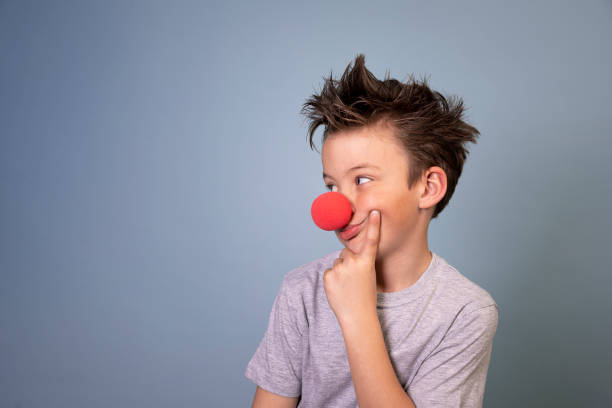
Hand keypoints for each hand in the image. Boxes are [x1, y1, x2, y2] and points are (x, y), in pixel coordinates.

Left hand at [323, 209, 380, 326]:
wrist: (357, 316)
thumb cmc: (365, 296)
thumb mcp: (369, 276)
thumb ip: (359, 262)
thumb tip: (345, 255)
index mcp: (367, 263)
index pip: (371, 240)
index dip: (374, 225)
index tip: (375, 211)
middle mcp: (353, 263)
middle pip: (347, 253)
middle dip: (350, 261)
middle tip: (355, 279)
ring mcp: (339, 269)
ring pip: (338, 262)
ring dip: (341, 270)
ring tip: (348, 286)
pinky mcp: (328, 275)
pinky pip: (330, 271)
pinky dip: (333, 279)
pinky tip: (339, 289)